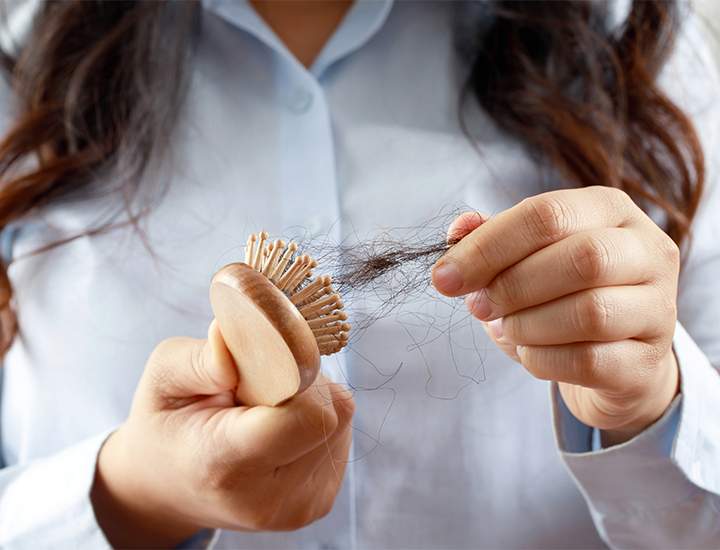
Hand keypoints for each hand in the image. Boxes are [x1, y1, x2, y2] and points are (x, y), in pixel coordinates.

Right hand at [91, 321, 353, 548]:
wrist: (166, 488)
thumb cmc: (167, 424)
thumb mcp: (163, 377)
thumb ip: (204, 357)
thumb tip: (259, 337)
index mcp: (225, 465)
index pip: (307, 416)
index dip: (298, 375)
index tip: (268, 364)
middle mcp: (267, 499)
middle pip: (332, 414)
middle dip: (304, 384)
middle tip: (259, 386)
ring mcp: (297, 509)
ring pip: (342, 422)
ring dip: (311, 402)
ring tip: (263, 412)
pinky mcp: (317, 505)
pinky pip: (340, 439)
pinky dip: (315, 423)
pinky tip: (279, 431)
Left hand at [432, 187, 679, 445]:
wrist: (610, 355)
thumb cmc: (560, 294)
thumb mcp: (524, 256)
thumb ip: (489, 237)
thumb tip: (458, 230)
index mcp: (611, 210)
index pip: (548, 214)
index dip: (488, 246)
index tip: (444, 277)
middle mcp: (647, 252)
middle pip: (582, 258)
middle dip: (512, 285)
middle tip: (478, 306)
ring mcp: (658, 309)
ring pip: (590, 312)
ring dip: (527, 325)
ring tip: (508, 327)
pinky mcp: (648, 363)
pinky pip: (589, 361)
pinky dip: (541, 359)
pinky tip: (529, 352)